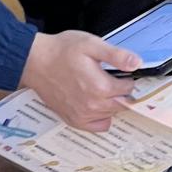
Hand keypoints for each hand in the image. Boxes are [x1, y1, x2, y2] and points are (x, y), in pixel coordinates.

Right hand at [21, 29, 139, 132]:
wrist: (35, 62)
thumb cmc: (61, 51)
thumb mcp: (91, 45)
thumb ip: (116, 55)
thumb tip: (136, 63)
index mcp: (100, 87)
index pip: (128, 88)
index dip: (128, 78)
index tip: (123, 72)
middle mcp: (93, 105)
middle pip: (122, 104)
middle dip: (122, 91)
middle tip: (114, 79)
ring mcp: (82, 115)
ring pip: (111, 114)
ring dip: (112, 103)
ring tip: (101, 87)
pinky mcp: (73, 120)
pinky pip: (98, 126)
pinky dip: (102, 117)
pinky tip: (97, 103)